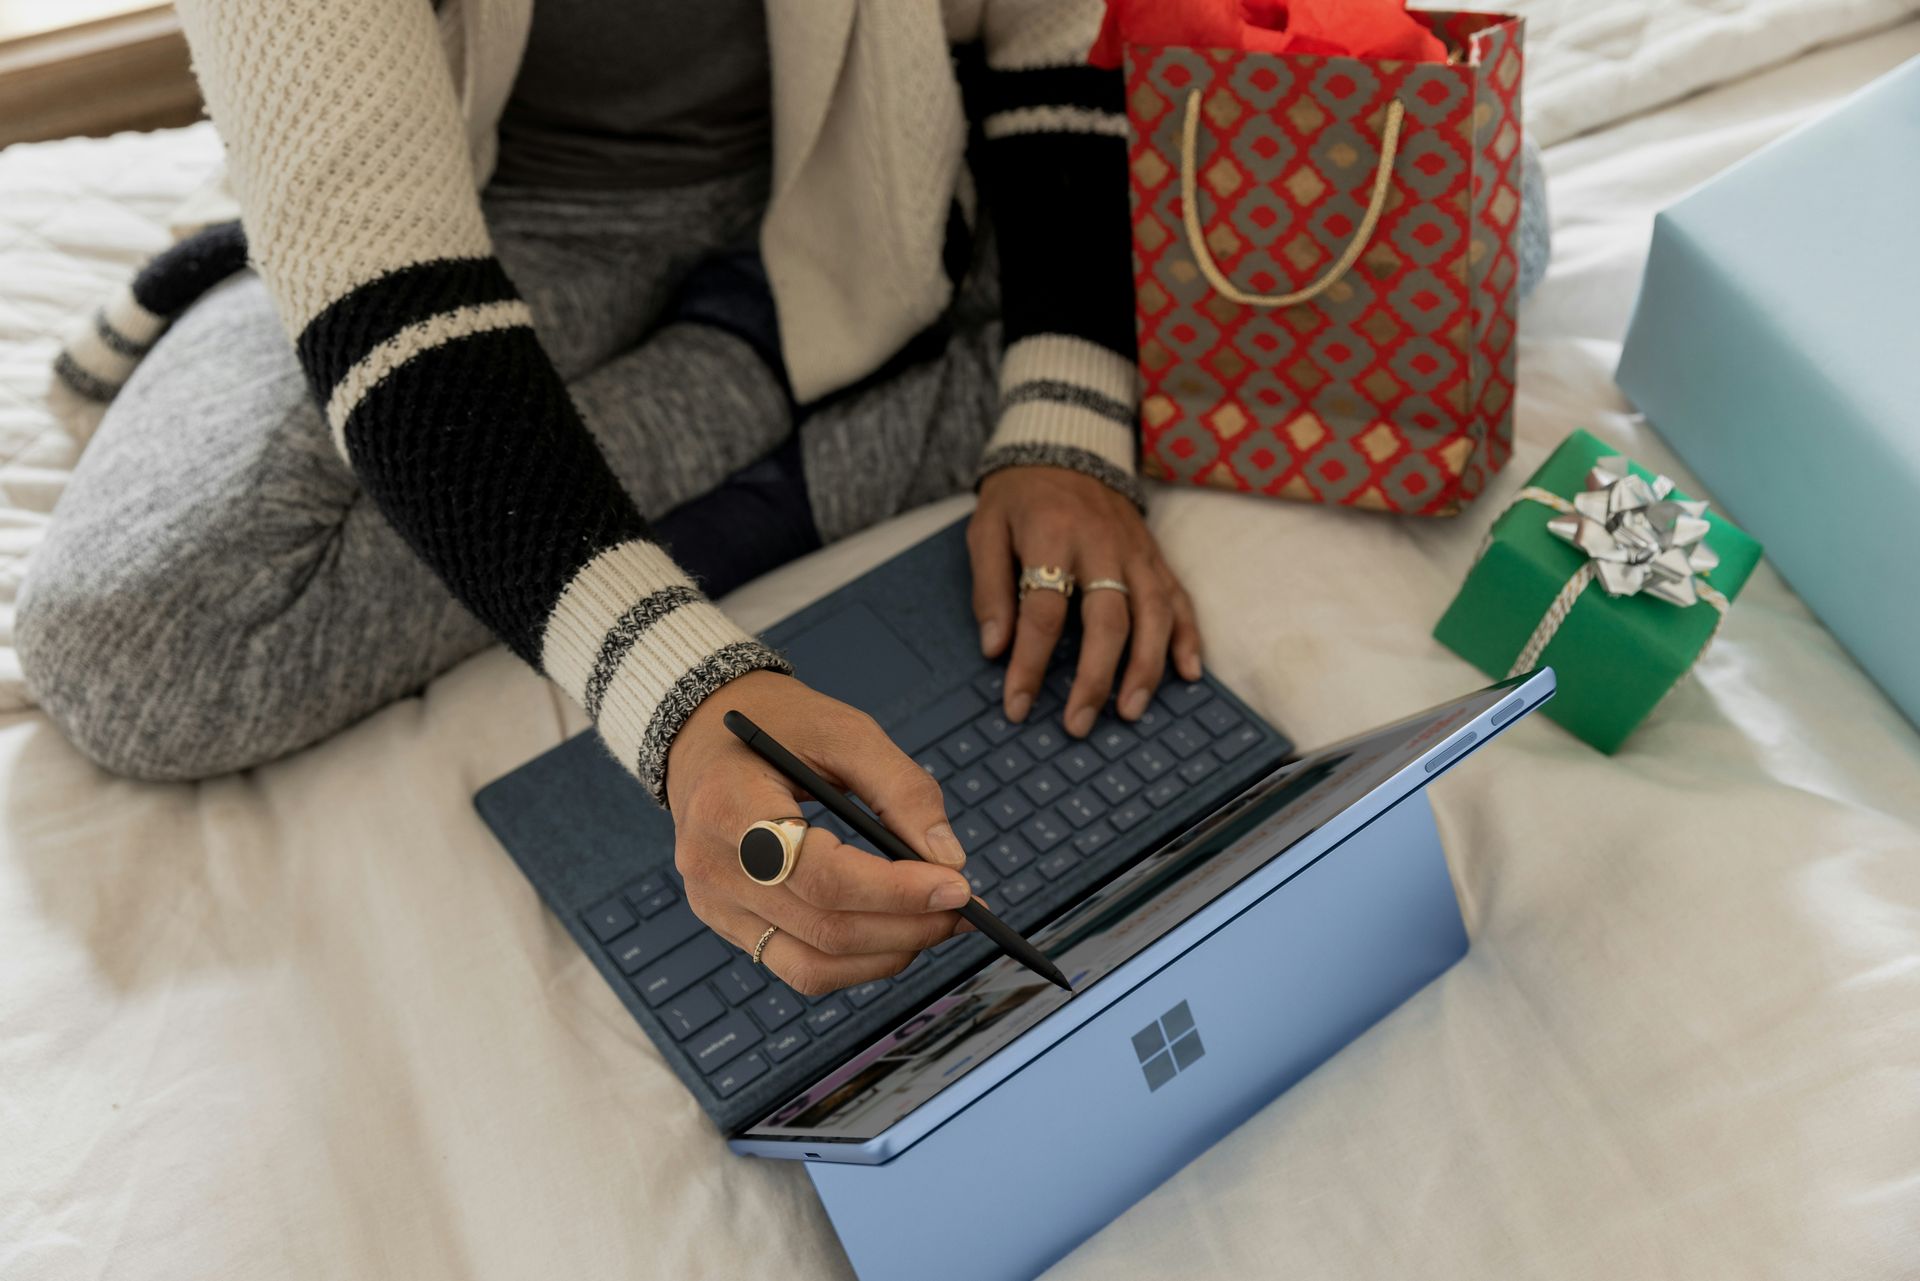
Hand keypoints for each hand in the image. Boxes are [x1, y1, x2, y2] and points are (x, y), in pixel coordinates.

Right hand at [664, 670, 973, 995]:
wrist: (704, 731)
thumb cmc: (778, 724)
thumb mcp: (845, 732)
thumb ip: (902, 790)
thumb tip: (950, 860)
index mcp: (729, 808)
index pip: (820, 875)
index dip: (896, 890)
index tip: (959, 885)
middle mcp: (711, 868)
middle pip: (824, 927)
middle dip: (909, 925)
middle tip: (966, 907)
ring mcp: (714, 904)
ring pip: (814, 965)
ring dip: (890, 953)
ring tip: (938, 922)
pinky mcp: (727, 924)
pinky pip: (800, 967)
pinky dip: (858, 961)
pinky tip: (895, 933)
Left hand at [969, 466, 1201, 736]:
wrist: (1068, 445)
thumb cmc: (1021, 496)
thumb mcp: (986, 529)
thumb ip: (990, 588)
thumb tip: (994, 649)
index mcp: (1053, 536)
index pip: (1043, 611)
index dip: (1029, 663)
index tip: (1016, 705)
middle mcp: (1103, 546)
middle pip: (1107, 620)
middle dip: (1094, 677)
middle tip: (1078, 724)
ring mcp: (1137, 552)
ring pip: (1153, 614)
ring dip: (1146, 668)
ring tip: (1130, 712)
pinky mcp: (1156, 556)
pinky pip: (1180, 599)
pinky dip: (1189, 637)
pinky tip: (1189, 674)